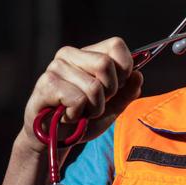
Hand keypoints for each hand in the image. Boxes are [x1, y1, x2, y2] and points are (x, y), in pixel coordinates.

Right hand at [20, 37, 143, 152]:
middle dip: (109, 92)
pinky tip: (67, 115)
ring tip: (80, 111)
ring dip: (93, 108)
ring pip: (94, 87)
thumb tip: (138, 75)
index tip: (117, 88)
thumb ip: (128, 92)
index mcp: (88, 53)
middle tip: (95, 103)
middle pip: (105, 64)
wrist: (55, 138)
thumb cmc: (83, 119)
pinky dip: (78, 114)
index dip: (124, 69)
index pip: (116, 45)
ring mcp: (56, 67)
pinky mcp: (47, 83)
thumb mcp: (112, 107)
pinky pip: (78, 100)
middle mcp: (69, 54)